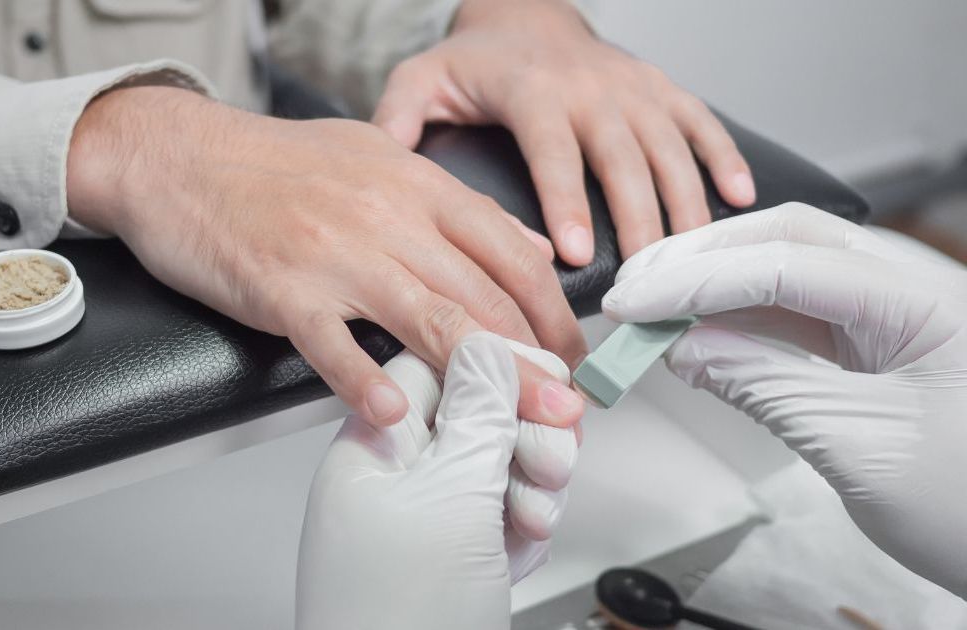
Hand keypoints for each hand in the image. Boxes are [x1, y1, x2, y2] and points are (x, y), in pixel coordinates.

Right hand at [67, 86, 586, 427]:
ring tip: (515, 421)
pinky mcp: (281, 289)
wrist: (178, 156)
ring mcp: (334, 254)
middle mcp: (386, 216)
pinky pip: (332, 343)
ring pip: (428, 318)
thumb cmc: (272, 163)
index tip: (569, 353)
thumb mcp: (377, 159)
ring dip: (483, 379)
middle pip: (483, 294)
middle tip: (564, 407)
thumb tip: (526, 244)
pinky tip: (394, 416)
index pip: (509, 250)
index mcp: (414, 184)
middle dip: (536, 358)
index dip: (551, 309)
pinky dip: (365, 381)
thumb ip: (453, 203)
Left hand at [296, 333, 577, 629]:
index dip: (499, 368)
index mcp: (373, 448)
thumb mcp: (449, 497)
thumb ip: (478, 414)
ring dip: (532, 485)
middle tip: (545, 465)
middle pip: (479, 417)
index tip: (551, 380)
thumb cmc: (395, 619)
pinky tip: (521, 550)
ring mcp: (426, 521)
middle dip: (525, 436)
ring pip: (500, 467)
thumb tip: (487, 347)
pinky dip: (523, 528)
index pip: (439, 369)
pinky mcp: (453, 557)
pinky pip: (504, 517)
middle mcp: (396, 479)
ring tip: (532, 517)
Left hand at [374, 0, 754, 264]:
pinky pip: (700, 123)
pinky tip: (738, 200)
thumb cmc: (474, 60)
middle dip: (637, 221)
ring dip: (684, 204)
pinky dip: (724, 159)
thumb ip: (398, 122)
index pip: (553, 152)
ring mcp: (631, 88)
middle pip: (622, 160)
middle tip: (645, 278)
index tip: (578, 253)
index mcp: (531, 92)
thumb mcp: (423, 81)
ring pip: (668, 148)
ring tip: (691, 259)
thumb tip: (380, 173)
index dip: (568, 202)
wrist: (525, 11)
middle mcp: (589, 88)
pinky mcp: (659, 89)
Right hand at [603, 203, 966, 597]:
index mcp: (924, 302)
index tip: (633, 304)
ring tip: (652, 309)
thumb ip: (764, 386)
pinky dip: (740, 320)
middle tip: (634, 286)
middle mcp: (910, 291)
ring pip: (788, 268)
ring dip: (715, 285)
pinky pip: (798, 313)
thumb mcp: (858, 448)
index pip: (785, 264)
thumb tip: (686, 349)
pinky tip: (699, 335)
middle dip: (701, 257)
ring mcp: (895, 314)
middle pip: (787, 240)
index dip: (696, 281)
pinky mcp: (878, 343)